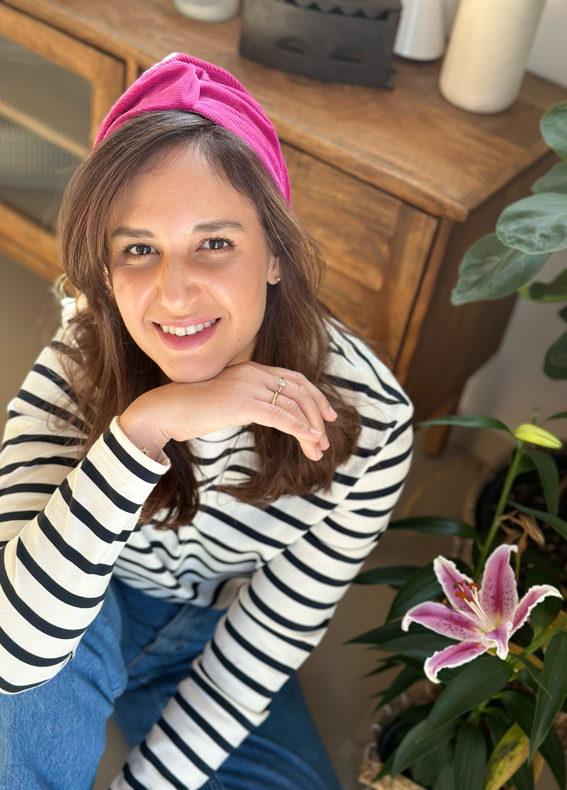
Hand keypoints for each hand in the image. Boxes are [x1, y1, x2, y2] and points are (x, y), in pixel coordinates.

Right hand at [119, 362, 336, 461]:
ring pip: (294, 406)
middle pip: (299, 391)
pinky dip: (299, 428)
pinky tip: (310, 439)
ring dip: (311, 430)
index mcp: (250, 370)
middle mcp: (253, 373)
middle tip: (325, 440)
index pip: (293, 378)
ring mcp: (247, 386)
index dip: (315, 396)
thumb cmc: (191, 410)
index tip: (327, 415)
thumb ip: (247, 402)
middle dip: (318, 416)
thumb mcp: (225, 402)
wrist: (164, 410)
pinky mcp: (242, 403)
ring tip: (318, 450)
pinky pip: (280, 416)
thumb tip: (265, 414)